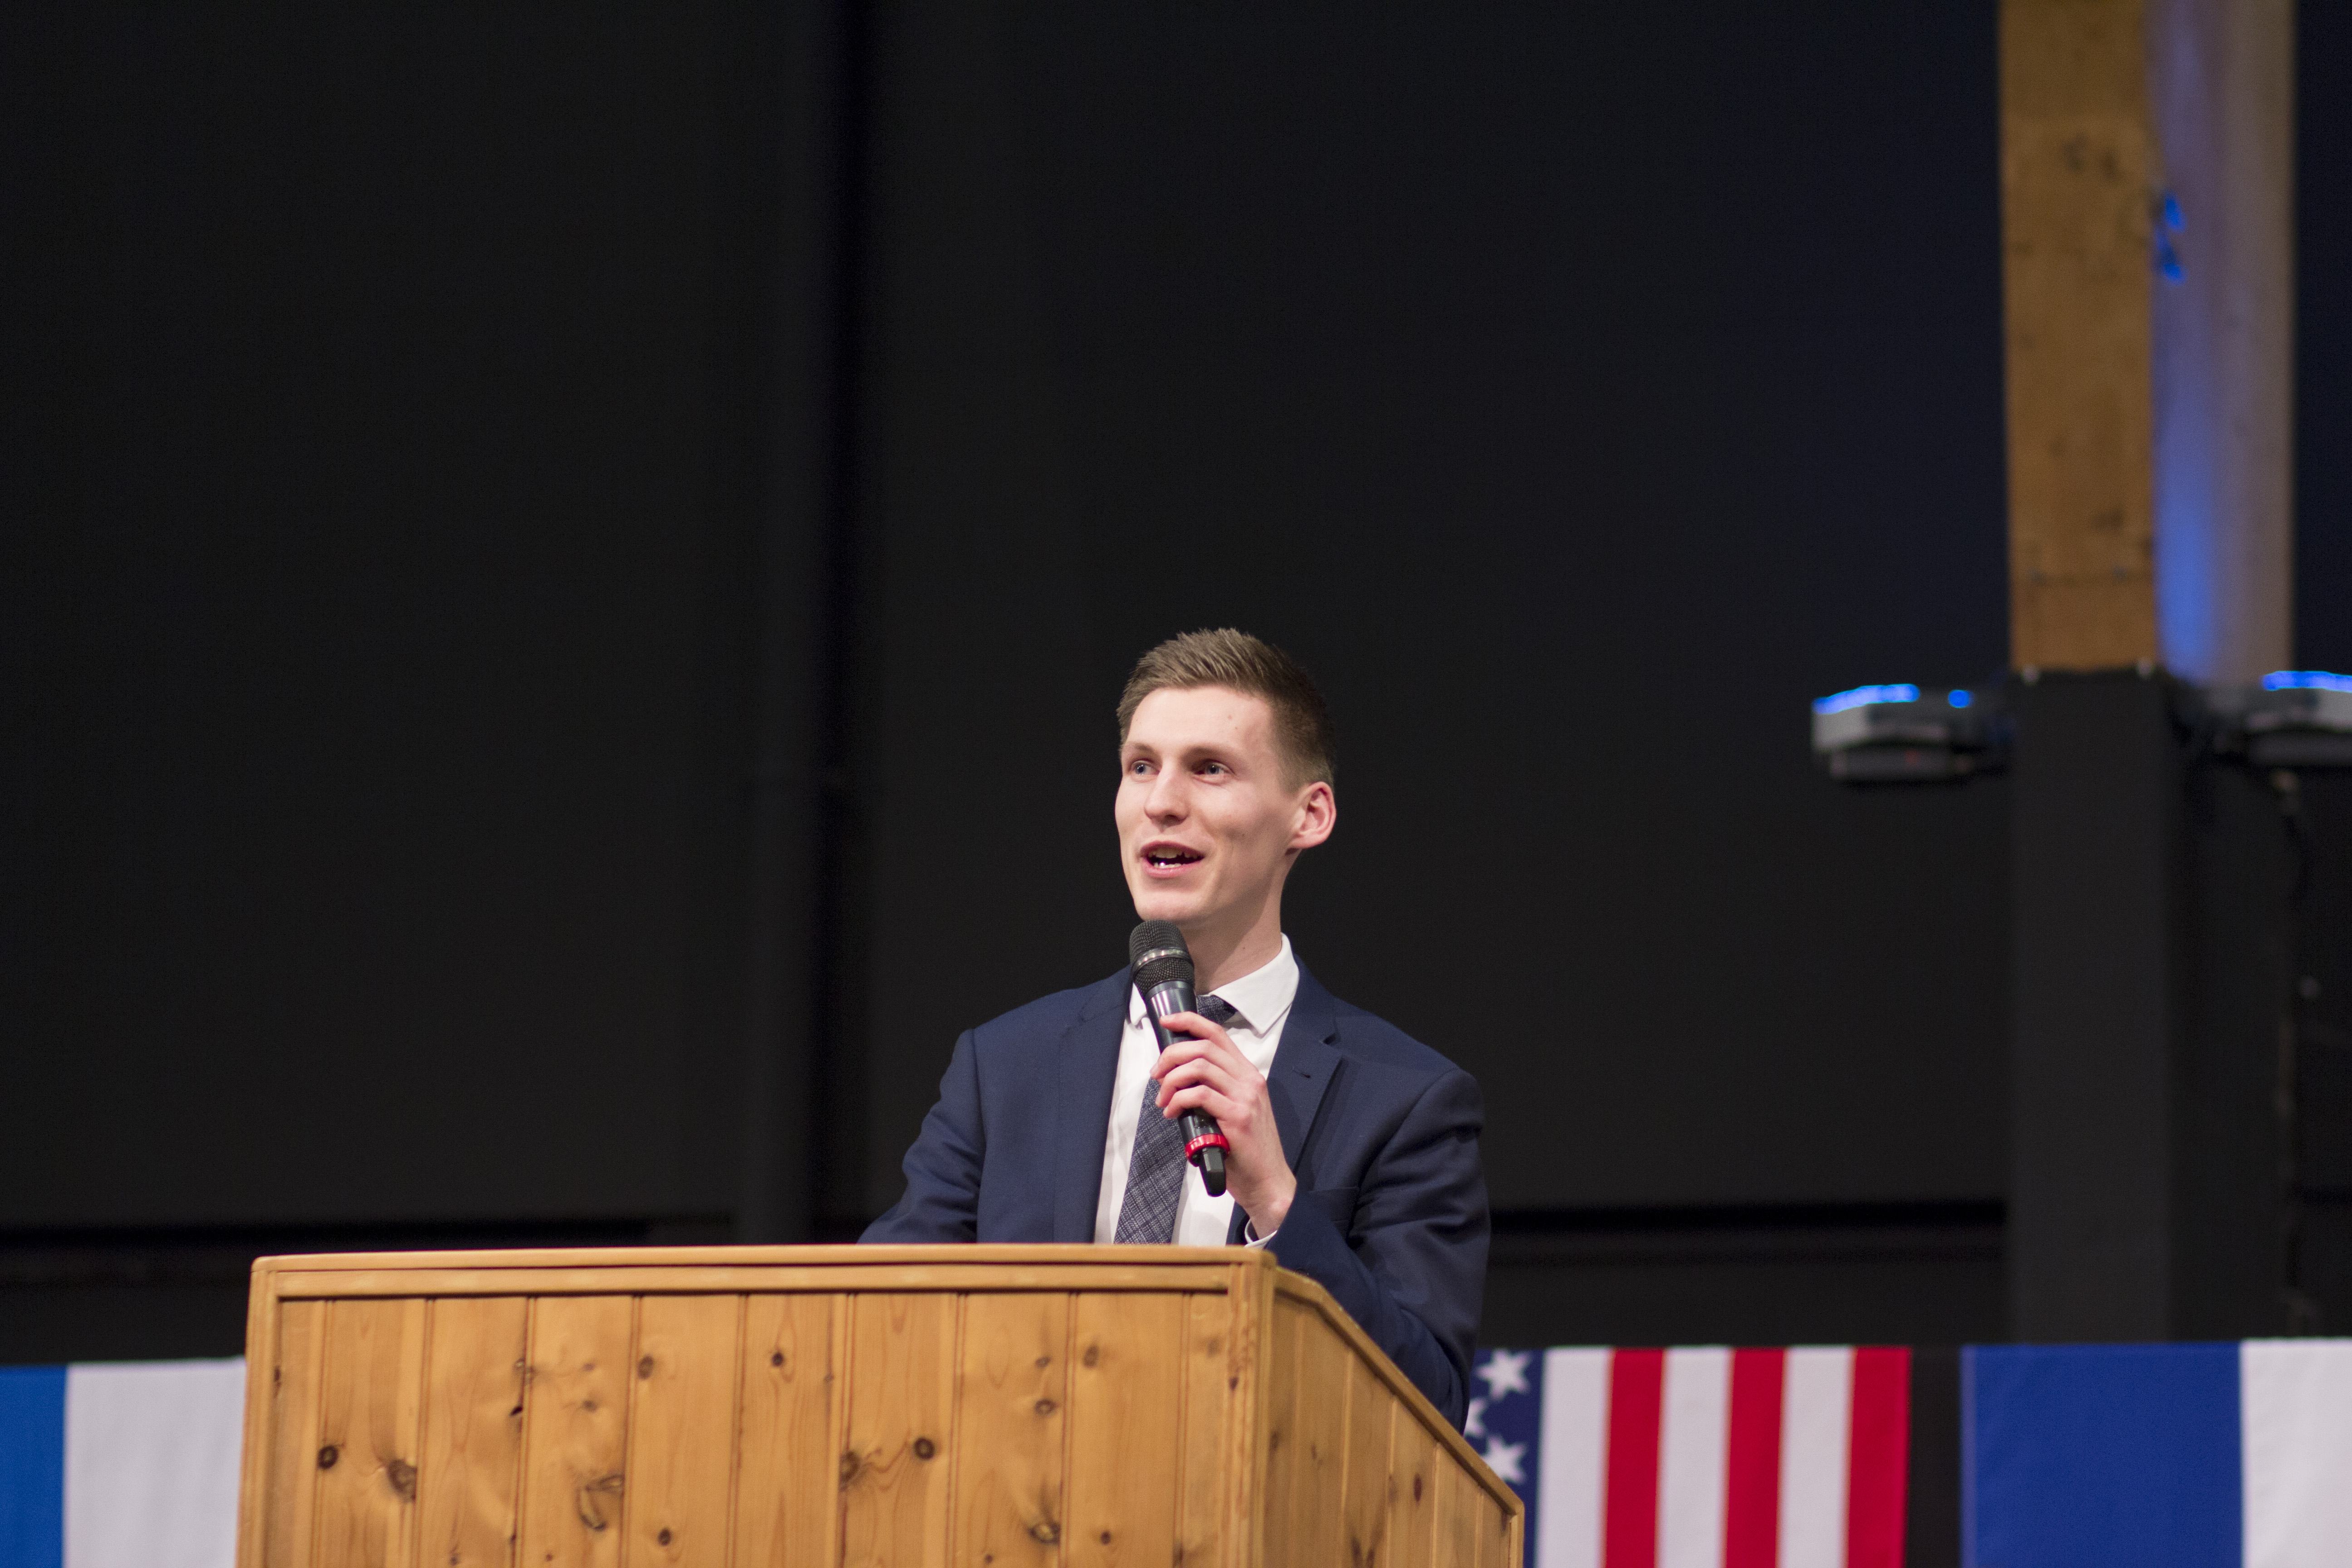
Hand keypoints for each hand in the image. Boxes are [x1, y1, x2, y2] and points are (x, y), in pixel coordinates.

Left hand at [1150, 1011, 1295, 1234]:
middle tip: (1157, 1075)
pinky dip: (1179, 1100)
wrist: (1268, 1182)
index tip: (1167, 1022)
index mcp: (1248, 1075)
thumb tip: (1177, 1081)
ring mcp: (1245, 1098)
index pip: (1217, 1035)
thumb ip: (1214, 1092)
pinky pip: (1200, 1095)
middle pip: (1203, 1047)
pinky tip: (1172, 1112)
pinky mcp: (1238, 1117)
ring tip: (1163, 1099)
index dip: (1189, 1022)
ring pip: (1199, 1067)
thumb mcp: (1234, 1112)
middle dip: (1171, 1055)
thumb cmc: (1247, 1151)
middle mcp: (1249, 1080)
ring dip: (1172, 1080)